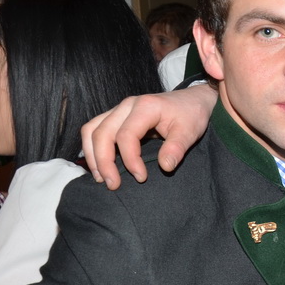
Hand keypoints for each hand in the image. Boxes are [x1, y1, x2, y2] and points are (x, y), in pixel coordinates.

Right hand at [81, 84, 216, 188]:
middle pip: (102, 132)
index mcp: (145, 107)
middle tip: (112, 184)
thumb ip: (177, 148)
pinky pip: (95, 129)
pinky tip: (99, 165)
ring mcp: (119, 109)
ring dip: (92, 155)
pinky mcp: (117, 116)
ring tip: (101, 178)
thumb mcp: (190, 131)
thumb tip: (165, 167)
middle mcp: (127, 105)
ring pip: (92, 129)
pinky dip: (92, 147)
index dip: (130, 159)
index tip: (141, 178)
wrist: (192, 100)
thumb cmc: (191, 114)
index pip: (126, 135)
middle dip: (104, 161)